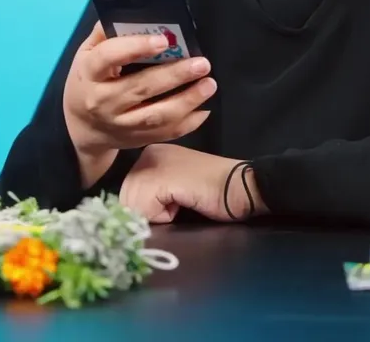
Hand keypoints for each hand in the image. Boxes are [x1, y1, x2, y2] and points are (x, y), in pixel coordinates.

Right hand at [63, 23, 217, 185]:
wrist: (82, 128)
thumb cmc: (88, 82)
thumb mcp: (86, 54)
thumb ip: (106, 33)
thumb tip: (135, 13)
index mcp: (90, 74)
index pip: (109, 57)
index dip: (136, 47)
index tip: (163, 40)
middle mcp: (104, 101)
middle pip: (141, 87)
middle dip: (175, 75)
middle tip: (201, 63)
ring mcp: (121, 124)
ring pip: (157, 115)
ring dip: (187, 100)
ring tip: (209, 84)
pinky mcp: (137, 139)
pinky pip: (166, 133)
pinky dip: (189, 122)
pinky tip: (204, 108)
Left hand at [119, 144, 267, 223]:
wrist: (243, 185)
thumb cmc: (214, 192)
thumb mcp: (176, 187)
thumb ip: (152, 193)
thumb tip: (130, 214)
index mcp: (150, 154)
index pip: (127, 192)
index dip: (143, 208)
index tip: (169, 205)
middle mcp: (147, 154)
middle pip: (126, 200)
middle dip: (148, 213)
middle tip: (178, 205)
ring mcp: (154, 163)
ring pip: (134, 207)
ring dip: (157, 215)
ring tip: (182, 203)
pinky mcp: (162, 177)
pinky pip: (146, 210)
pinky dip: (164, 216)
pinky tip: (185, 201)